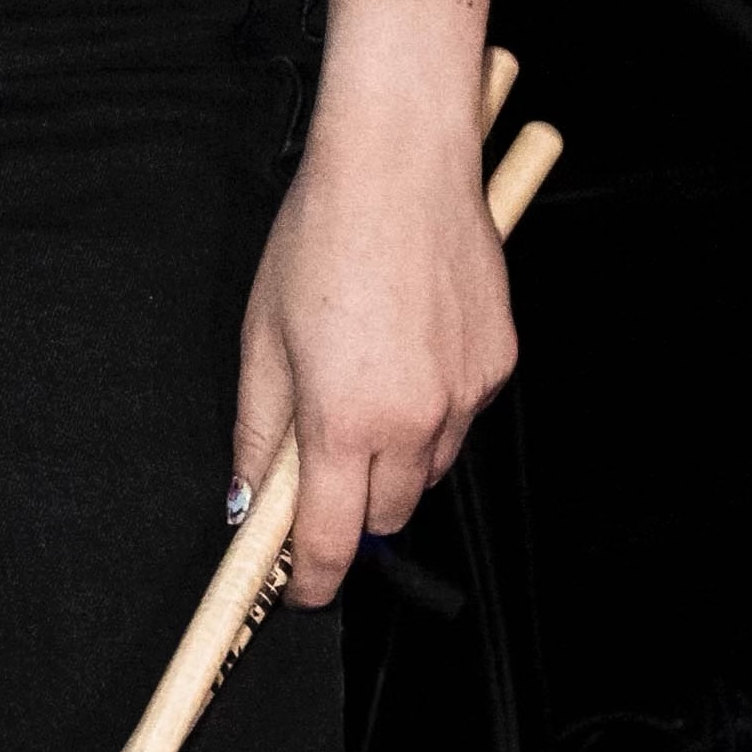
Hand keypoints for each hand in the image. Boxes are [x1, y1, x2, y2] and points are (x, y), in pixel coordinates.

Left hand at [230, 89, 515, 610]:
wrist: (401, 163)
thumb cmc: (321, 238)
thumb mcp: (263, 339)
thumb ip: (260, 433)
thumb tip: (253, 500)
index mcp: (345, 420)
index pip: (333, 543)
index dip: (312, 580)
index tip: (300, 589)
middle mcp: (415, 420)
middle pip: (386, 518)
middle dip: (352, 512)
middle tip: (319, 464)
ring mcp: (465, 395)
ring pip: (427, 472)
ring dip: (392, 460)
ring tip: (363, 385)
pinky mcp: (498, 366)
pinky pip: (460, 421)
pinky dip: (431, 413)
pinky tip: (406, 354)